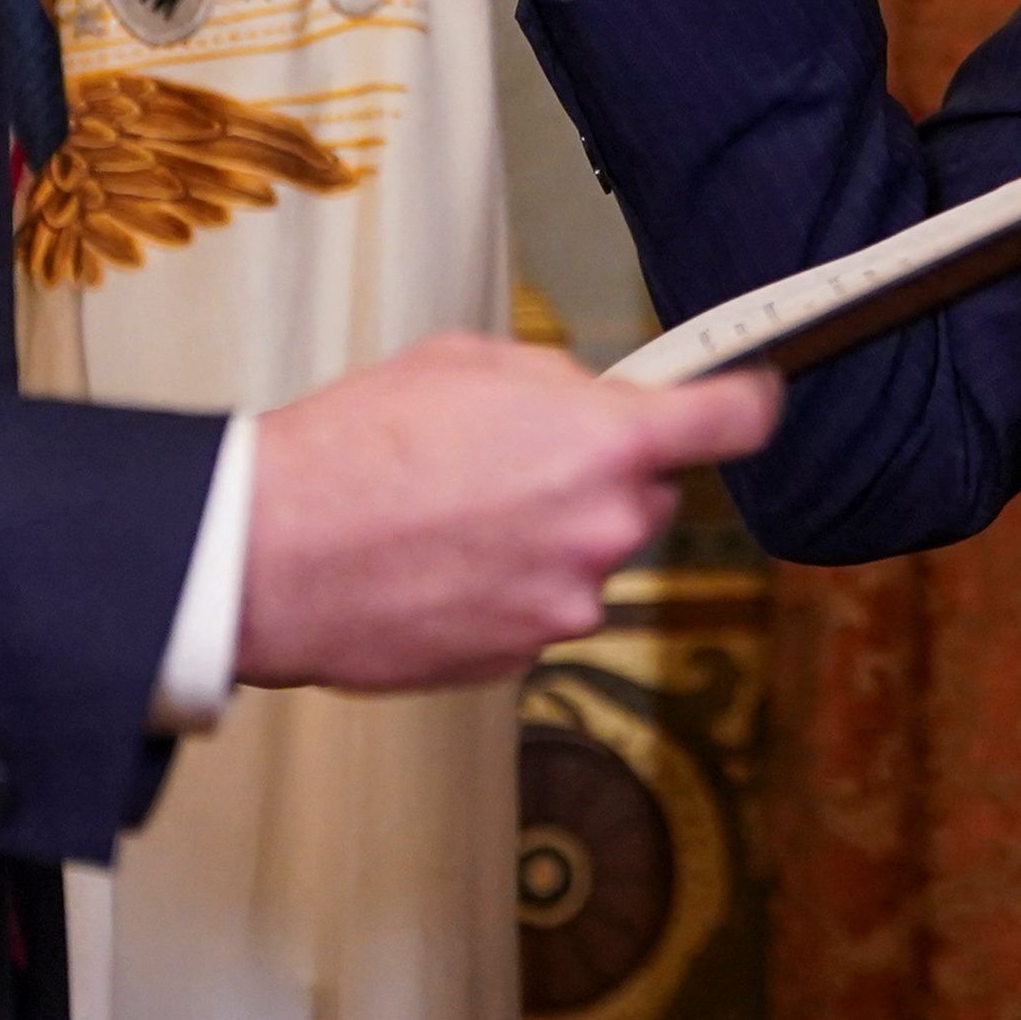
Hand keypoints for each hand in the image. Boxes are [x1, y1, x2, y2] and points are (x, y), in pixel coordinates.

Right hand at [230, 332, 784, 689]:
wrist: (274, 554)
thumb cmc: (354, 450)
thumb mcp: (465, 362)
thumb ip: (557, 381)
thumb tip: (594, 398)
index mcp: (605, 444)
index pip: (737, 420)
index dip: (746, 400)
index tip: (746, 396)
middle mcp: (604, 530)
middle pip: (648, 495)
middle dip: (601, 476)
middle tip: (516, 460)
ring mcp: (567, 604)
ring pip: (587, 556)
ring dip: (545, 537)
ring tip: (452, 516)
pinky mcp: (523, 657)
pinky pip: (539, 607)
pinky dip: (504, 587)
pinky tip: (439, 563)